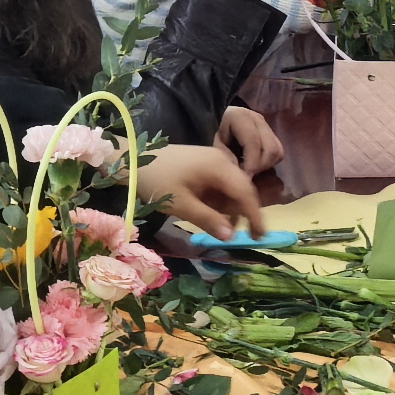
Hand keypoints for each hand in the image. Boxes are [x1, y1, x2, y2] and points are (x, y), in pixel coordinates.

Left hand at [138, 141, 266, 235]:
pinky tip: (215, 213)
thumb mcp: (181, 204)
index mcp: (219, 167)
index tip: (259, 237)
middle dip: (246, 212)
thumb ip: (208, 220)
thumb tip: (232, 237)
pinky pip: (223, 183)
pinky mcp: (207, 163)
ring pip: (234, 186)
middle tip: (247, 236)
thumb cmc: (157, 181)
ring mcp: (215, 160)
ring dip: (233, 207)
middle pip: (244, 188)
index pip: (246, 193)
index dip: (255, 215)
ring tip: (225, 227)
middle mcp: (223, 160)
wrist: (134, 158)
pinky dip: (223, 199)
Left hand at [218, 105, 284, 183]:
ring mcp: (267, 125)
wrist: (223, 131)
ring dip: (267, 166)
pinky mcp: (274, 134)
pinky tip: (259, 167)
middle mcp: (256, 118)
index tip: (247, 178)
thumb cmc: (219, 141)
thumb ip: (231, 161)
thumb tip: (245, 178)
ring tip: (253, 172)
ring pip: (277, 151)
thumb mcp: (218, 150)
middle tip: (250, 177)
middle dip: (261, 166)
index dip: (252, 162)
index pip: (252, 140)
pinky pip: (279, 152)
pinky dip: (271, 163)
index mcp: (239, 117)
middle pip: (270, 147)